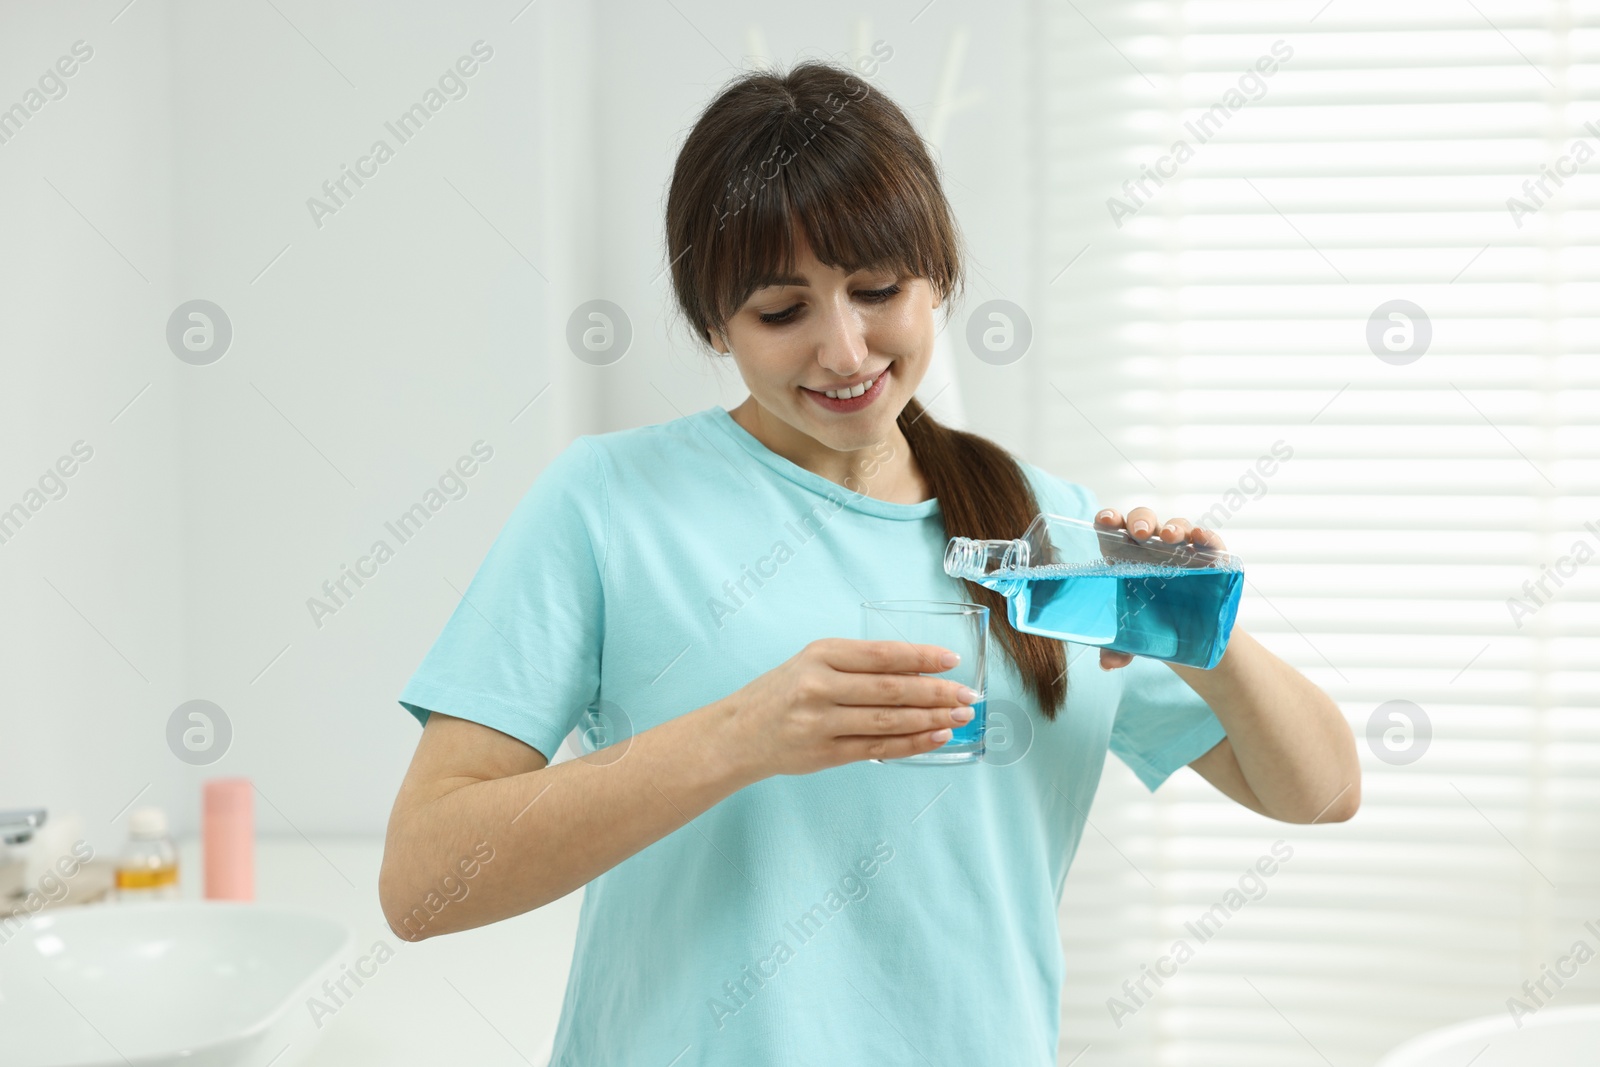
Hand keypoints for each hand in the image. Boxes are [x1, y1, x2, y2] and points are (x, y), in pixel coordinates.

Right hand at [719, 638, 981, 776]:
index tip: (953, 660)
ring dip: (930, 719)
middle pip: (890, 688)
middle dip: (936, 692)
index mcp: (820, 655)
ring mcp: (820, 722)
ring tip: (959, 717)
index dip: (922, 657)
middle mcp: (819, 686)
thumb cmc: (781, 693)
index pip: (882, 654)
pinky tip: (935, 737)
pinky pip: (877, 748)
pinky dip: (911, 743)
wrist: (737, 733)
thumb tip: (919, 672)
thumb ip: (858, 666)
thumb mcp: (812, 664)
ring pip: (888, 720)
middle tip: (968, 695)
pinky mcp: (823, 754)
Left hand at [1092, 506, 1229, 670]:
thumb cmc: (1150, 623)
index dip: (1108, 520)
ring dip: (1173, 527)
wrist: (1190, 635)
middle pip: (1144, 522)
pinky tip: (1200, 538)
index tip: (1105, 521)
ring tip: (1170, 538)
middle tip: (1139, 533)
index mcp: (1123, 557)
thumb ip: (1116, 648)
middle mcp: (1151, 548)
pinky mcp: (1209, 559)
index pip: (1111, 531)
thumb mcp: (1131, 638)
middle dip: (1141, 521)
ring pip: (1176, 527)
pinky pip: (1208, 542)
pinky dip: (1206, 536)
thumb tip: (1107, 664)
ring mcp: (1180, 551)